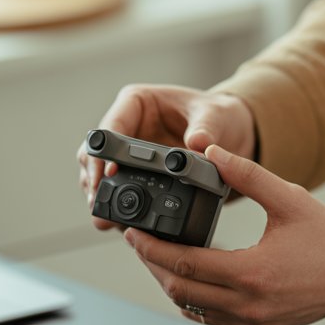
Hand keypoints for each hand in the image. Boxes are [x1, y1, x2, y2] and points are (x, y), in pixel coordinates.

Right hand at [77, 84, 255, 229]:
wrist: (229, 134)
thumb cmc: (218, 115)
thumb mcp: (216, 116)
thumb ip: (206, 129)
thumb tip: (197, 145)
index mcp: (137, 102)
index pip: (111, 125)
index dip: (105, 151)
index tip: (109, 173)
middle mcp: (125, 126)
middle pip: (95, 153)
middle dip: (95, 179)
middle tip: (99, 203)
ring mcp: (126, 152)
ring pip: (99, 174)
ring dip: (100, 195)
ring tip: (105, 218)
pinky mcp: (132, 173)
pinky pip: (116, 190)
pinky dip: (116, 205)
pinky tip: (119, 221)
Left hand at [124, 145, 324, 324]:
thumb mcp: (289, 198)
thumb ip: (246, 174)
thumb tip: (210, 152)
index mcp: (253, 272)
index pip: (185, 264)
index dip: (152, 249)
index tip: (134, 234)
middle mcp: (248, 304)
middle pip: (178, 290)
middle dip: (151, 265)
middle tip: (139, 242)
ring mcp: (251, 321)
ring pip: (190, 308)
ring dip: (168, 284)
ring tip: (156, 257)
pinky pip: (209, 319)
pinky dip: (190, 300)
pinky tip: (184, 279)